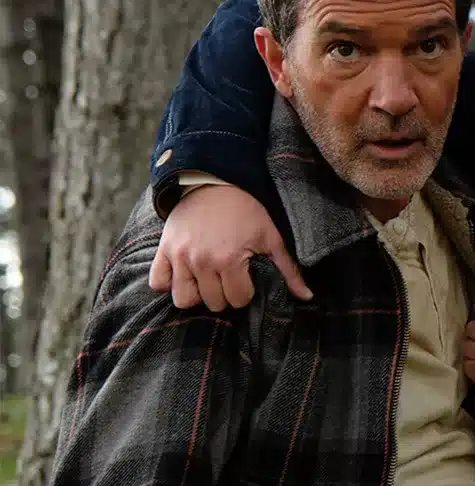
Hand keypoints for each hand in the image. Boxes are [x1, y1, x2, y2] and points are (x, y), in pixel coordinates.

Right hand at [148, 184, 312, 310]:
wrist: (215, 182)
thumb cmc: (247, 210)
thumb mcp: (271, 237)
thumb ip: (288, 269)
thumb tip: (307, 296)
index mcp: (229, 259)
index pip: (238, 300)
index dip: (246, 292)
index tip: (247, 278)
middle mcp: (201, 261)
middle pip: (212, 303)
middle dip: (224, 295)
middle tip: (229, 278)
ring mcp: (179, 256)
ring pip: (183, 300)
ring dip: (197, 295)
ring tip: (207, 280)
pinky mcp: (163, 250)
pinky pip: (157, 283)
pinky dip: (169, 283)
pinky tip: (185, 274)